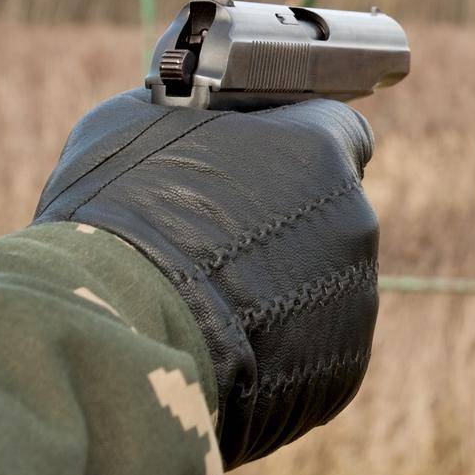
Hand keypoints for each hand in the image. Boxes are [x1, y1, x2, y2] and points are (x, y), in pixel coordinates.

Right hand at [33, 90, 379, 467]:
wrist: (117, 334)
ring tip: (209, 306)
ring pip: (324, 283)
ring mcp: (357, 296)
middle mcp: (355, 217)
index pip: (339, 131)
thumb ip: (192, 115)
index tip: (269, 165)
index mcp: (321, 149)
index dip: (300, 148)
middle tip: (217, 246)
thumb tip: (192, 110)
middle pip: (329, 214)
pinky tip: (223, 350)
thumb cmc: (118, 218)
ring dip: (280, 290)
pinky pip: (314, 346)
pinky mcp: (344, 364)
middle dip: (283, 227)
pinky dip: (277, 349)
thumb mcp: (134, 126)